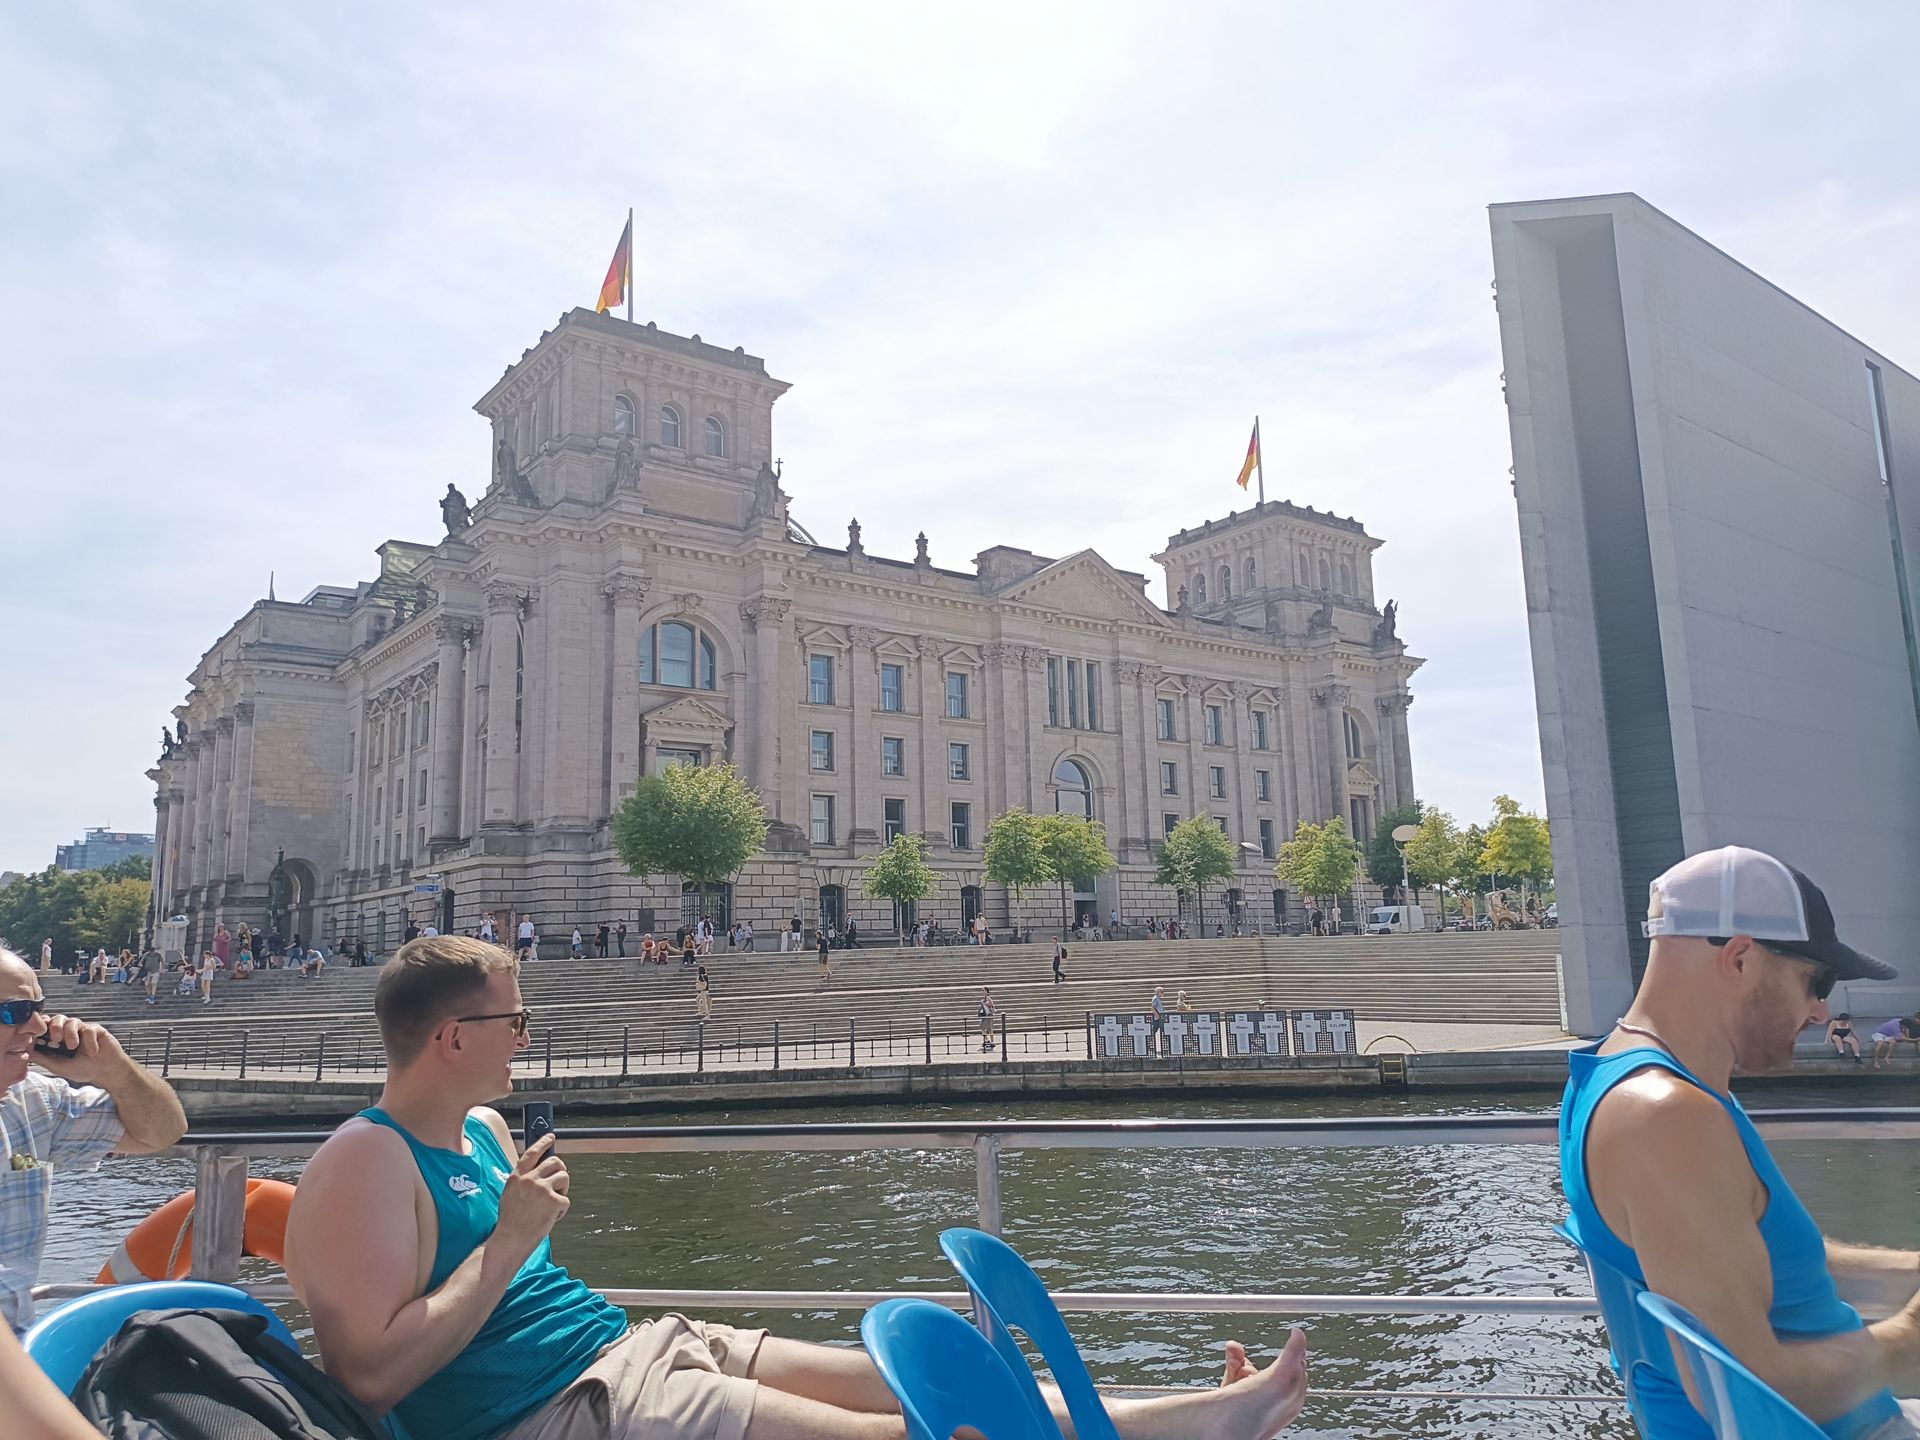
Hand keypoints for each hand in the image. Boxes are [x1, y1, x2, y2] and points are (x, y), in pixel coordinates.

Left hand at [31, 1016, 128, 1085]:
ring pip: (72, 1021)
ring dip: (70, 1033)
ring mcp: (82, 1030)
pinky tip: (92, 1052)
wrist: (106, 1072)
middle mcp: (69, 1032)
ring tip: (73, 1047)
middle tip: (56, 1039)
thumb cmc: (83, 1069)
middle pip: (58, 1019)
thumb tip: (26, 1052)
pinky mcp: (96, 1030)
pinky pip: (89, 1029)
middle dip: (55, 1026)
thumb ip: (44, 1059)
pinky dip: (89, 1041)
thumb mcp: (59, 1067)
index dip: (42, 1027)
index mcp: (58, 1040)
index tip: (38, 1034)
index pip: (47, 1027)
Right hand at [495, 1134, 568, 1254]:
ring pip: (564, 1177)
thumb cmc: (511, 1221)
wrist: (510, 1240)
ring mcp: (542, 1188)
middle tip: (559, 1183)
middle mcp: (530, 1179)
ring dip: (562, 1190)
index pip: (532, 1153)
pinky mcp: (553, 1201)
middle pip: (555, 1162)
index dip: (543, 1143)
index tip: (551, 1137)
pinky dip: (561, 1210)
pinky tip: (551, 1218)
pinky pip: (566, 1200)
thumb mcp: (511, 1194)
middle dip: (560, 1171)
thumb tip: (541, 1170)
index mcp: (517, 1176)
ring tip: (552, 1204)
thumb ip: (524, 1181)